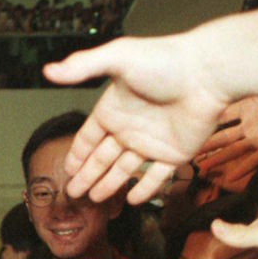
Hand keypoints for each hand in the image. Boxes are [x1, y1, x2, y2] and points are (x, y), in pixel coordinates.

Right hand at [43, 34, 230, 203]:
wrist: (208, 74)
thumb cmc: (165, 61)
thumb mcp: (119, 57)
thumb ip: (84, 65)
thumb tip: (49, 70)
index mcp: (114, 108)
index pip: (89, 136)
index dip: (78, 153)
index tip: (67, 169)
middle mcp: (131, 127)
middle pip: (102, 158)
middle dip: (87, 175)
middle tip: (73, 193)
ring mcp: (153, 142)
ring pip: (125, 170)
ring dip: (109, 185)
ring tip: (94, 199)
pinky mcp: (175, 154)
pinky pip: (157, 177)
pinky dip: (145, 190)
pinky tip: (132, 201)